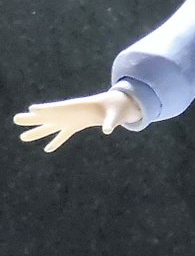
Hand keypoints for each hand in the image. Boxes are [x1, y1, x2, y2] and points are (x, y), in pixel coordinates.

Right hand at [13, 88, 142, 151]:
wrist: (118, 106)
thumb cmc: (116, 108)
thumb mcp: (114, 114)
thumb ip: (110, 121)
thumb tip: (108, 130)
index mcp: (78, 108)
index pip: (57, 108)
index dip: (45, 109)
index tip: (33, 109)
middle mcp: (71, 113)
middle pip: (47, 117)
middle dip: (32, 119)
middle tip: (16, 119)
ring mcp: (71, 120)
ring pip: (51, 127)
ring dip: (38, 132)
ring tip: (22, 138)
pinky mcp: (76, 126)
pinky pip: (63, 135)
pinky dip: (56, 142)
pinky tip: (47, 150)